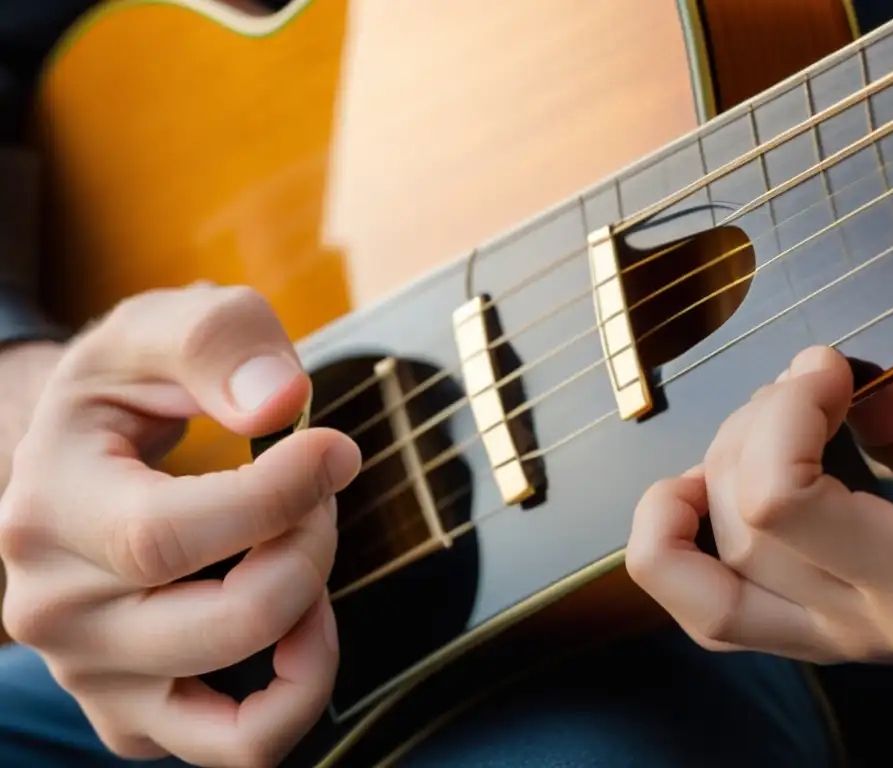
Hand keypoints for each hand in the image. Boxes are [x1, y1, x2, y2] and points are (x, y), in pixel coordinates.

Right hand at [0, 285, 360, 766]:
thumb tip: (281, 401)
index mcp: (48, 512)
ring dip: (310, 616)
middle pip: (224, 622)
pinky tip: (306, 621)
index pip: (169, 536)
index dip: (281, 495)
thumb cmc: (126, 392)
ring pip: (238, 715)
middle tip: (321, 488)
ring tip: (304, 546)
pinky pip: (238, 746)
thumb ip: (218, 340)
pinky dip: (298, 694)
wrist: (77, 455)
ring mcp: (93, 675)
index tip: (335, 448)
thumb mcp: (156, 330)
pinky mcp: (133, 713)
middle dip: (309, 546)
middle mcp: (55, 612)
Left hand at [626, 283, 892, 717]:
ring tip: (745, 434)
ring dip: (693, 503)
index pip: (780, 504)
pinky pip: (725, 614)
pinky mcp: (835, 638)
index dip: (781, 413)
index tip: (827, 367)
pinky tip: (701, 490)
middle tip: (808, 388)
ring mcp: (850, 645)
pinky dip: (687, 554)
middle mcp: (880, 627)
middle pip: (741, 532)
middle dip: (752, 432)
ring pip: (710, 598)